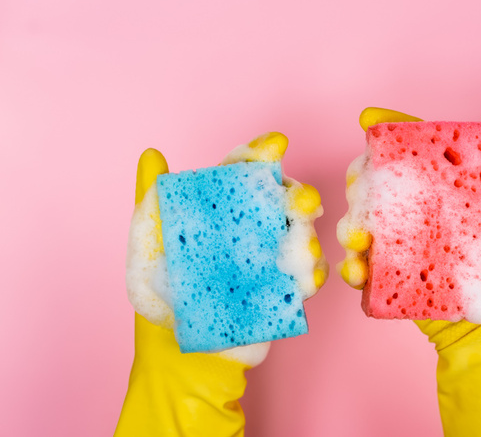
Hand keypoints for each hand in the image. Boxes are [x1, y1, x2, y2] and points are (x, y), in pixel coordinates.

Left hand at [117, 133, 326, 436]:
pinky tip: (306, 280)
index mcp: (223, 210)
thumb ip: (150, 206)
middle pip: (283, 198)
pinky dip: (315, 273)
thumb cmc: (163, 299)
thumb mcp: (146, 251)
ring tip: (300, 248)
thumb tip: (151, 156)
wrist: (184, 353)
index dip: (261, 153)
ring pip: (303, 232)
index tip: (276, 145)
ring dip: (309, 235)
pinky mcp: (287, 288)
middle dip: (298, 194)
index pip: (243, 172)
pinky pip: (311, 275)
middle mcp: (253, 228)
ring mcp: (273, 257)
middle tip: (302, 202)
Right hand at [337, 107, 480, 436]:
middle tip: (359, 188)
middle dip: (361, 182)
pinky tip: (358, 272)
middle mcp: (423, 218)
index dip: (392, 132)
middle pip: (380, 185)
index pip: (418, 153)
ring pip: (362, 223)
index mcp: (450, 198)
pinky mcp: (391, 281)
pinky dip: (353, 268)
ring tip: (359, 238)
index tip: (369, 120)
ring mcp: (404, 250)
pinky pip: (362, 268)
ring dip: (350, 225)